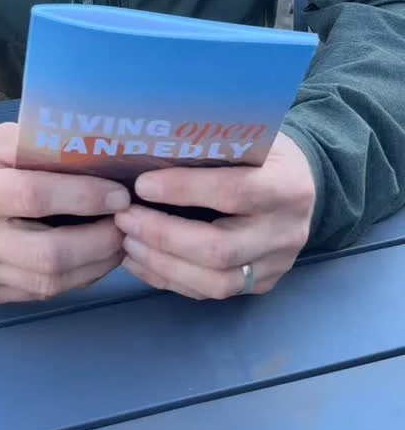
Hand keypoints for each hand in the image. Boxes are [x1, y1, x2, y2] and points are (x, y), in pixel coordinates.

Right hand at [0, 123, 129, 305]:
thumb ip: (42, 146)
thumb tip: (100, 157)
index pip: (34, 197)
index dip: (83, 198)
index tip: (119, 194)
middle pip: (47, 254)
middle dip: (100, 242)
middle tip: (127, 223)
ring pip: (48, 283)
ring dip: (94, 264)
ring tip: (117, 240)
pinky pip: (37, 293)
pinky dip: (73, 278)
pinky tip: (90, 257)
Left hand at [115, 133, 315, 299]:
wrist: (305, 183)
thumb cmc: (263, 152)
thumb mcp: (248, 136)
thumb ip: (212, 145)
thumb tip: (149, 145)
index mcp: (284, 185)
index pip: (232, 192)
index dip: (183, 191)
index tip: (142, 185)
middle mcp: (285, 231)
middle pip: (219, 249)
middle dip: (163, 236)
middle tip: (124, 219)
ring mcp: (276, 265)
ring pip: (214, 282)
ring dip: (161, 263)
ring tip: (126, 242)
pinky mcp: (262, 285)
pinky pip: (211, 293)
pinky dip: (169, 279)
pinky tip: (140, 261)